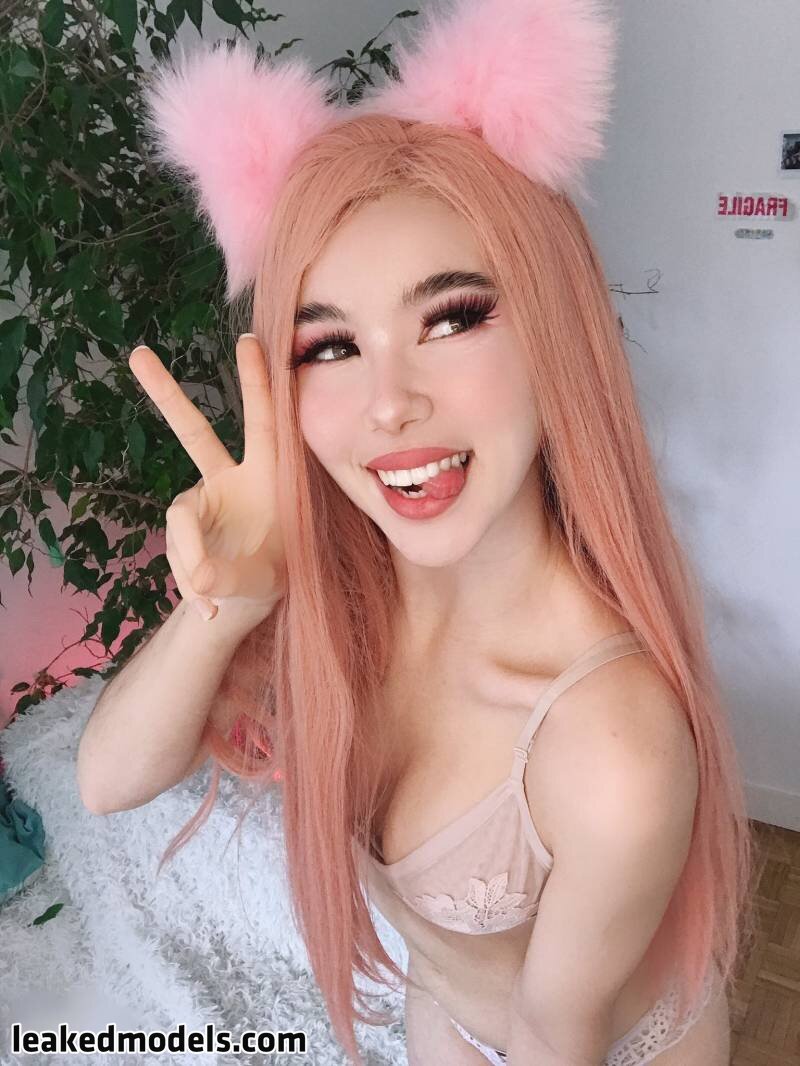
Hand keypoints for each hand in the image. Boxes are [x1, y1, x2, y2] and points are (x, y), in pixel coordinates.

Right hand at [129, 334, 285, 632]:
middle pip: (194, 432)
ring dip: (192, 560)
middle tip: (138, 354)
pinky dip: (190, 581)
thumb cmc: (275, 575)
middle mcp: (231, 479)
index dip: (258, 382)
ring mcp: (204, 500)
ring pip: (181, 521)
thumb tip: (199, 580)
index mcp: (270, 475)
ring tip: (213, 594)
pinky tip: (207, 608)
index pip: (263, 422)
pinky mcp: (186, 524)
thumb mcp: (263, 579)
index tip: (251, 340)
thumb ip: (232, 577)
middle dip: (166, 394)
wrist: (252, 598)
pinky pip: (178, 549)